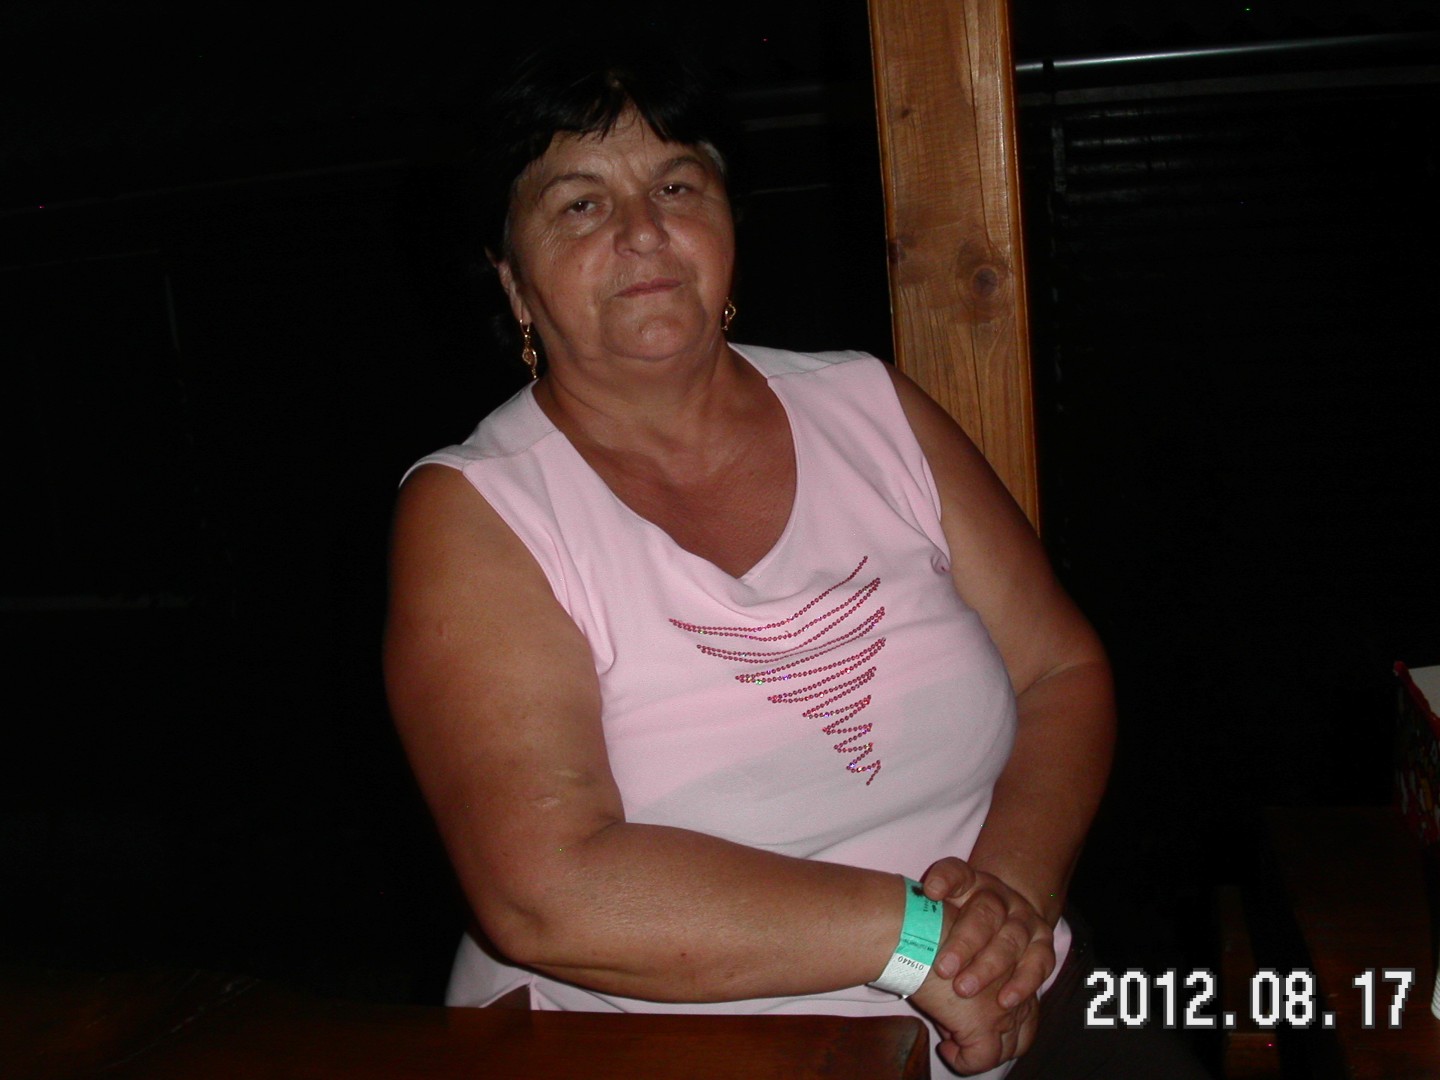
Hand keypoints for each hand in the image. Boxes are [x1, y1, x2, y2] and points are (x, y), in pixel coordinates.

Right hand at [910, 942, 1039, 1074]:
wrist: (917, 933)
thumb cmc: (931, 935)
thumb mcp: (962, 952)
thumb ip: (973, 979)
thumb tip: (959, 1012)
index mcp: (1017, 966)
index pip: (1027, 1010)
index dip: (1005, 1024)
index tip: (976, 1022)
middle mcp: (1018, 989)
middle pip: (1022, 1034)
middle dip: (998, 1044)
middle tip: (969, 1042)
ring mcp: (1003, 1008)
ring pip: (1004, 1050)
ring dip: (976, 1052)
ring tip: (951, 1042)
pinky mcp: (983, 1022)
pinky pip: (980, 1059)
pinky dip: (962, 1062)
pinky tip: (944, 1047)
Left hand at [921, 857, 1054, 1009]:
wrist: (1004, 921)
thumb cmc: (959, 923)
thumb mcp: (941, 914)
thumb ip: (923, 919)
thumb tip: (895, 941)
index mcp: (970, 882)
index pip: (957, 872)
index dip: (945, 878)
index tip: (931, 891)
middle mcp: (1000, 896)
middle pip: (986, 912)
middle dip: (964, 942)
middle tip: (943, 969)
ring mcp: (1024, 919)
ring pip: (1011, 939)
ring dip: (988, 967)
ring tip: (964, 989)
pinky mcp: (1042, 943)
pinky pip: (1039, 962)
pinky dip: (1022, 983)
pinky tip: (1004, 1001)